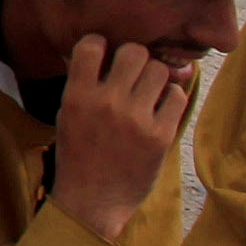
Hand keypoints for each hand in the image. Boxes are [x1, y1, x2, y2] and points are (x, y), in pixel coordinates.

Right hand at [51, 34, 194, 236]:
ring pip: (160, 70)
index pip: (92, 44)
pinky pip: (177, 96)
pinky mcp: (161, 135)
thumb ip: (82, 85)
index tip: (106, 56)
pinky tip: (161, 110)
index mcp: (78, 96)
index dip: (102, 45)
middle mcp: (107, 102)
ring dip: (156, 78)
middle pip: (134, 51)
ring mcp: (136, 119)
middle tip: (133, 75)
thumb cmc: (78, 156)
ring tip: (149, 93)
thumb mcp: (67, 115)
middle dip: (135, 59)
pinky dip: (171, 99)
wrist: (92, 201)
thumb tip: (101, 51)